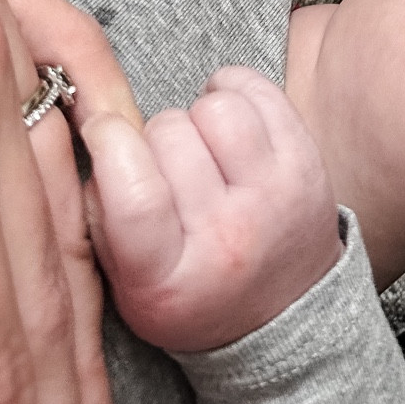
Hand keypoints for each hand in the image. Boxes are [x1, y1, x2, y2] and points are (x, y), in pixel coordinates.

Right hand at [85, 68, 342, 353]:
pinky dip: (233, 88)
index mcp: (168, 279)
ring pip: (216, 107)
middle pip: (170, 135)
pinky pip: (259, 90)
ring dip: (197, 113)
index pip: (136, 196)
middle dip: (155, 136)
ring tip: (199, 141)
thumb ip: (100, 215)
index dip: (110, 144)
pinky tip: (226, 115)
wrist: (283, 314)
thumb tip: (97, 131)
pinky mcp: (307, 163)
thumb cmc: (192, 290)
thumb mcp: (128, 283)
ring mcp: (274, 197)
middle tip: (165, 162)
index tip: (103, 130)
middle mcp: (227, 237)